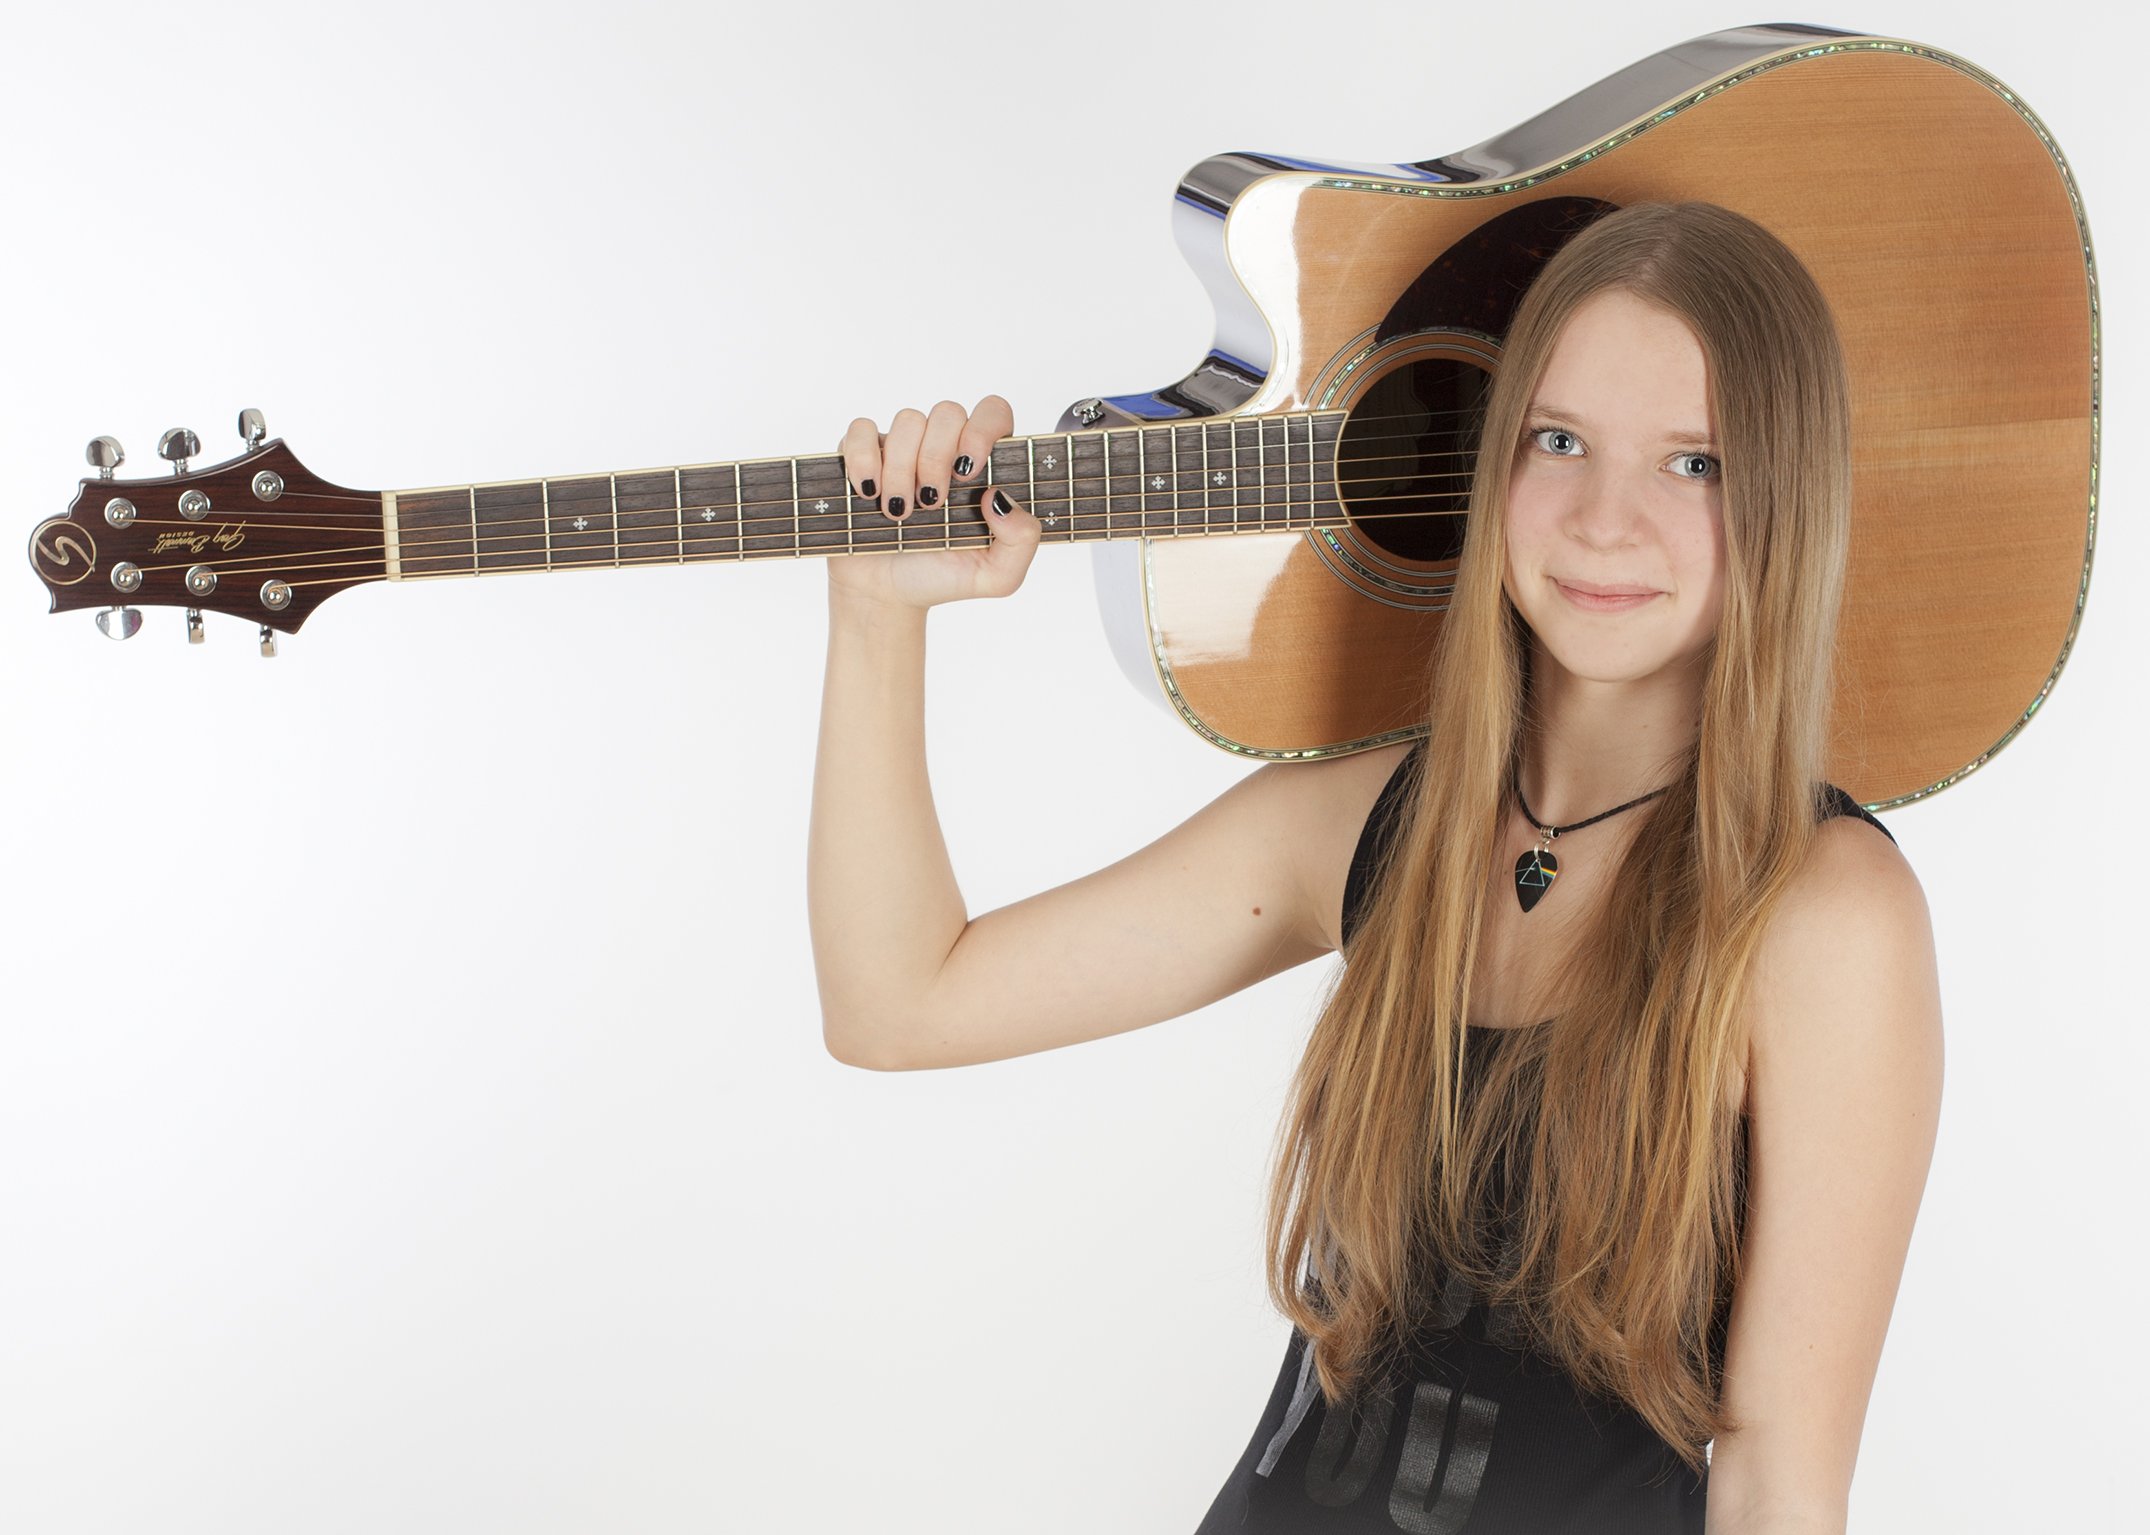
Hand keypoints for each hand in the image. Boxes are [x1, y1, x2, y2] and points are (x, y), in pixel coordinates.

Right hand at [828, 395, 1040, 610]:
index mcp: (982, 465)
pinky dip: (864, 460)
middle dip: (937, 457)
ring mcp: (903, 447)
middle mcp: (943, 447)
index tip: (966, 471)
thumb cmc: (942, 576)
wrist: (887, 594)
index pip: (993, 413)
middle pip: (947, 412)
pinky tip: (868, 493)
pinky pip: (861, 431)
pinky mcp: (863, 454)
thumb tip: (1001, 497)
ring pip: (908, 421)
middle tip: (931, 503)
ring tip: (898, 513)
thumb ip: (1022, 540)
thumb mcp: (997, 575)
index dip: (982, 429)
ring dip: (901, 469)